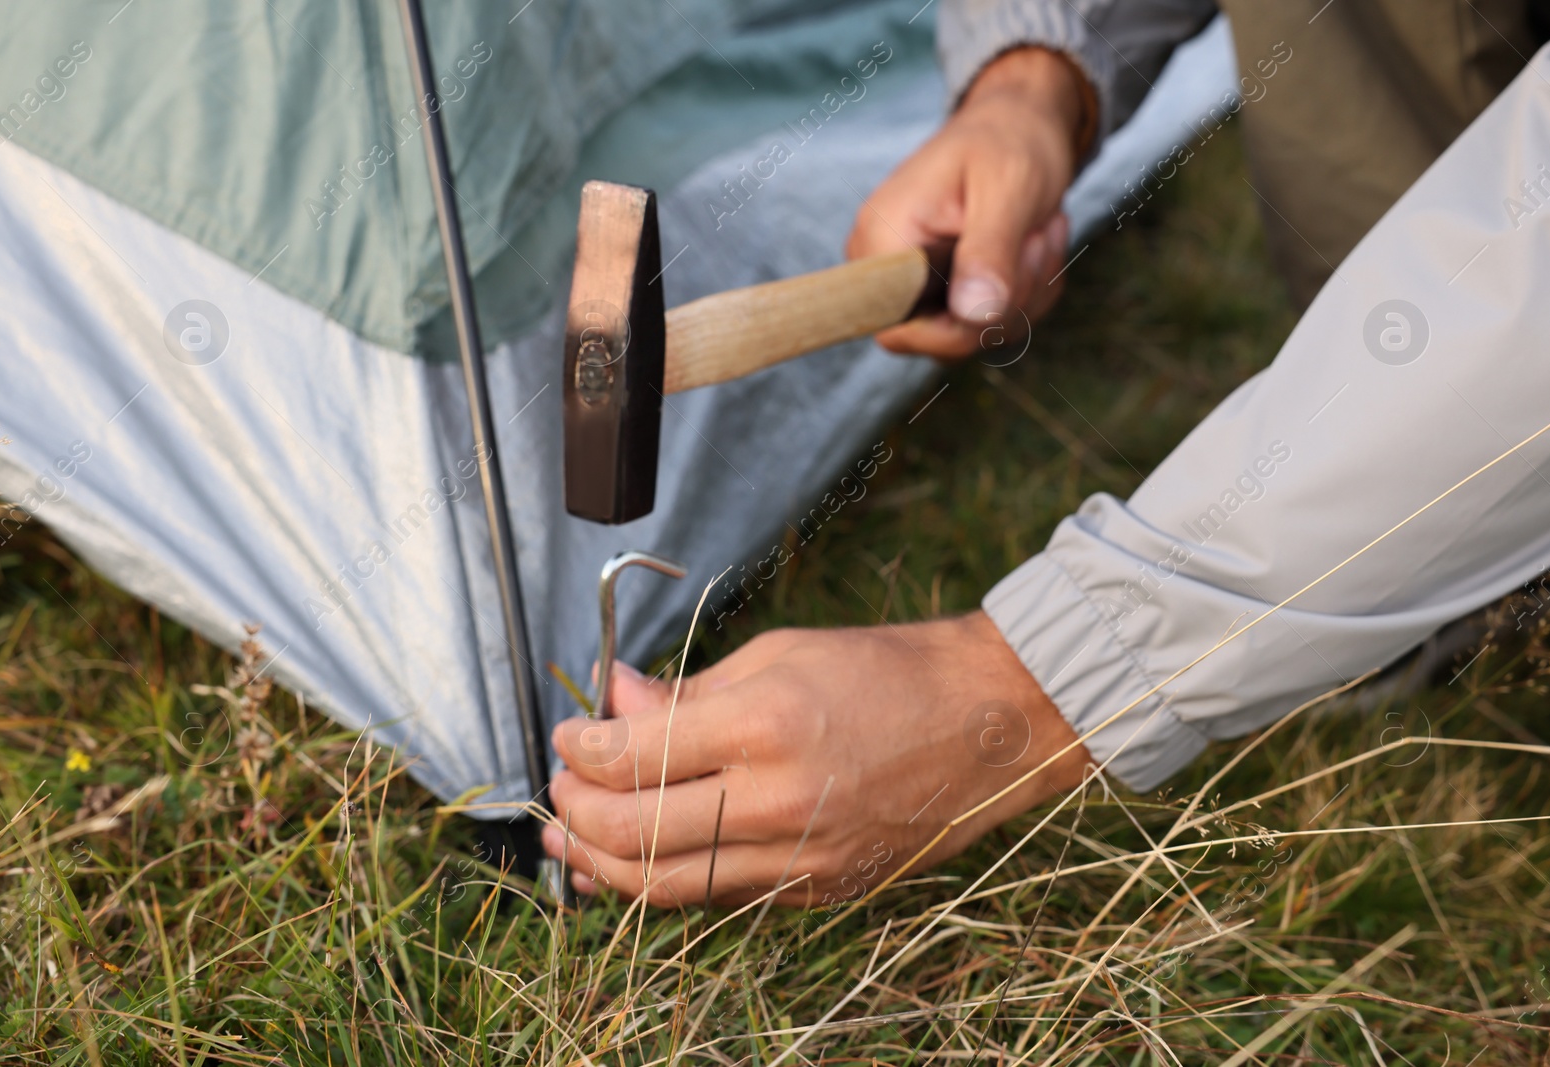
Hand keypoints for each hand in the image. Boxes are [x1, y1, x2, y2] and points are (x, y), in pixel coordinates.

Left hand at [543, 611, 1090, 906]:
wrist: (991, 725)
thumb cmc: (889, 672)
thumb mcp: (780, 655)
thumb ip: (688, 692)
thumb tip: (613, 700)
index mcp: (768, 725)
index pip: (633, 758)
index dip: (580, 749)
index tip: (569, 733)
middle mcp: (781, 802)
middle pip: (634, 834)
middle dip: (575, 812)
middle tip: (558, 788)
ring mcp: (802, 858)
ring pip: (667, 886)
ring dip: (601, 865)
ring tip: (569, 840)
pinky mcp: (819, 889)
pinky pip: (719, 895)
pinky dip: (664, 879)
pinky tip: (639, 857)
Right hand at [846, 46, 1087, 357]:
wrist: (1017, 122)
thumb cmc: (1010, 140)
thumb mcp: (1009, 188)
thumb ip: (989, 252)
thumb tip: (973, 316)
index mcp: (882, 238)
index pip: (900, 331)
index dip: (963, 324)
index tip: (1011, 257)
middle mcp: (883, 268)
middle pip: (944, 338)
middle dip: (1010, 298)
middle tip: (1038, 235)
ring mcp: (909, 282)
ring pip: (973, 333)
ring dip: (1026, 291)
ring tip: (1038, 230)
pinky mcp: (938, 290)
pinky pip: (985, 324)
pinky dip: (1025, 293)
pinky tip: (1032, 245)